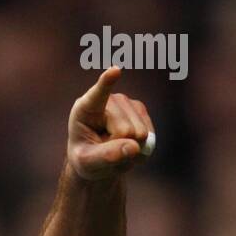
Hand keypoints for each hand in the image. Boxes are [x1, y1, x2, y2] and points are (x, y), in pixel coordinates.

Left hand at [67, 66, 154, 181]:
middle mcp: (110, 100)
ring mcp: (128, 103)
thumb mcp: (87, 163)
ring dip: (130, 150)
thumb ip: (106, 157)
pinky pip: (149, 138)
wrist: (97, 158)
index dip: (107, 82)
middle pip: (125, 130)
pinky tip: (128, 146)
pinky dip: (140, 150)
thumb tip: (134, 147)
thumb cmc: (86, 158)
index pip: (98, 94)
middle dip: (119, 148)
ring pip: (140, 134)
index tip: (115, 71)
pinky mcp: (141, 111)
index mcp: (86, 108)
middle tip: (105, 150)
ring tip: (115, 148)